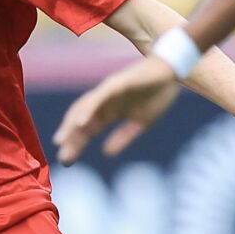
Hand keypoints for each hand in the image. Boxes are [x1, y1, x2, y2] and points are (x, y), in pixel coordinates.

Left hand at [53, 57, 179, 163]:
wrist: (172, 72)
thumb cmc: (157, 95)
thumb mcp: (140, 123)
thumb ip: (123, 137)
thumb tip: (106, 153)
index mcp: (109, 112)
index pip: (87, 129)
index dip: (76, 144)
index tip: (67, 161)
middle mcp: (104, 101)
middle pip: (80, 119)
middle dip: (70, 137)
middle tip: (62, 157)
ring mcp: (108, 90)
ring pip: (84, 107)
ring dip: (72, 124)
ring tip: (62, 140)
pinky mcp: (117, 83)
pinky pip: (99, 97)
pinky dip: (88, 109)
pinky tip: (80, 122)